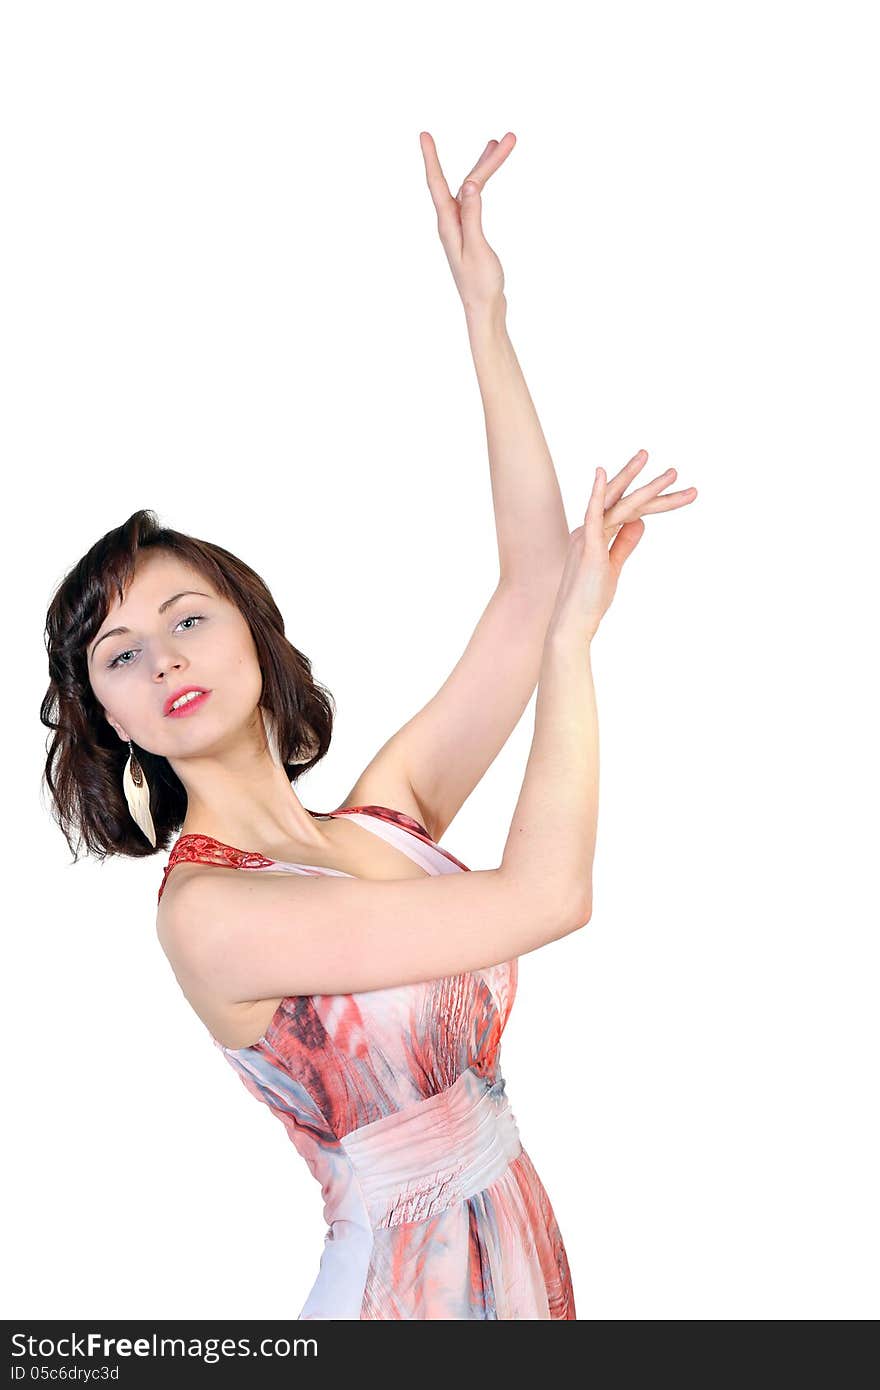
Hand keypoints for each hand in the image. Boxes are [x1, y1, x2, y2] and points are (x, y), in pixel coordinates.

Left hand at [419, 130, 515, 315]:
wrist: (484, 309)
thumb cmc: (480, 284)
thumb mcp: (476, 248)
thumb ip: (472, 216)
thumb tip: (470, 184)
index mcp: (448, 225)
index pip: (438, 184)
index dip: (431, 158)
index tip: (424, 134)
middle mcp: (451, 222)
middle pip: (466, 182)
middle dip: (486, 160)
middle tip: (508, 139)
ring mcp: (460, 226)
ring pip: (472, 188)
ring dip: (486, 167)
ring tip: (501, 145)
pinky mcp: (470, 232)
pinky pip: (475, 199)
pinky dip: (483, 183)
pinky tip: (486, 176)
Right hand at [550, 451, 697, 641]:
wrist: (572, 623)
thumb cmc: (589, 599)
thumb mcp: (614, 567)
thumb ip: (625, 543)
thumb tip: (641, 521)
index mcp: (596, 534)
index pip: (630, 511)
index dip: (656, 502)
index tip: (684, 495)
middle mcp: (590, 530)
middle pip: (624, 500)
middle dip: (648, 484)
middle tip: (675, 471)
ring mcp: (588, 537)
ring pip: (620, 506)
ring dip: (646, 489)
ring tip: (672, 475)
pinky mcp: (587, 548)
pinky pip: (593, 516)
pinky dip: (598, 495)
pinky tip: (602, 473)